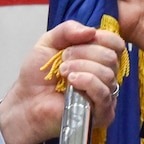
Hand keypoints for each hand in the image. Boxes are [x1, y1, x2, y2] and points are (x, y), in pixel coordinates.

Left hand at [0, 21, 126, 143]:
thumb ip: (68, 30)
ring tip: (63, 72)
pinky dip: (87, 82)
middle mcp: (105, 75)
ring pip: (108, 74)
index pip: (116, 43)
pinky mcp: (102, 113)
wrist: (27, 102)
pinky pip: (103, 93)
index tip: (79, 41)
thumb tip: (92, 31)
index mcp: (97, 57)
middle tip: (63, 60)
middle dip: (84, 53)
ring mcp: (106, 95)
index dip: (101, 38)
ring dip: (82, 68)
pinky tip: (72, 82)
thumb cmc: (38, 76)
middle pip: (111, 56)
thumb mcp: (48, 43)